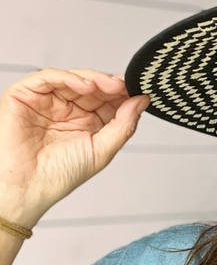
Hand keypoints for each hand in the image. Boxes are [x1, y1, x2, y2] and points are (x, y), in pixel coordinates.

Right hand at [0, 68, 149, 226]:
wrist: (27, 187)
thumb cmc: (58, 176)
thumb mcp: (101, 151)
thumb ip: (123, 125)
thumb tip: (142, 101)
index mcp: (85, 123)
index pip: (107, 101)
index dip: (123, 94)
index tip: (140, 91)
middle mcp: (66, 110)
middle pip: (92, 86)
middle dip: (111, 85)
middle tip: (126, 85)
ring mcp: (46, 101)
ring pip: (73, 78)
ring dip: (94, 79)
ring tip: (110, 86)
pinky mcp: (25, 95)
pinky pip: (48, 78)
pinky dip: (68, 77)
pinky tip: (85, 85)